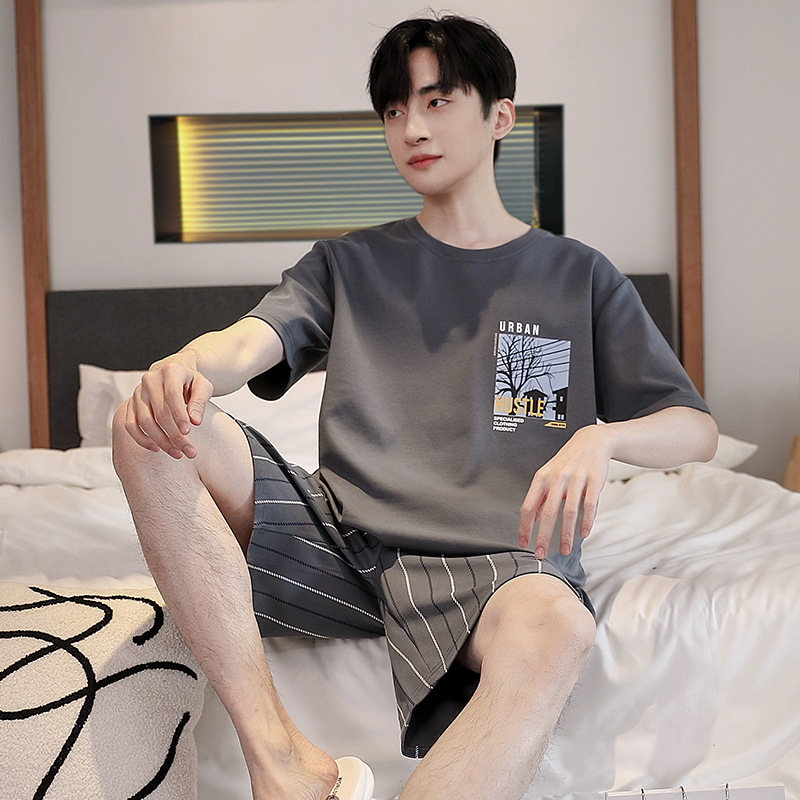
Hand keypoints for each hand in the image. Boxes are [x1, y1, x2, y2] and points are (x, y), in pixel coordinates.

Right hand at [120, 355, 212, 458]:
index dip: (179, 415)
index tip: (188, 432)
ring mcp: (138, 392)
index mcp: (170, 371)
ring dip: (160, 441)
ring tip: (178, 453)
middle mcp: (150, 380)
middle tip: (189, 451)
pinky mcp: (131, 404)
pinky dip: (142, 439)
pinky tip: (157, 449)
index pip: (172, 395)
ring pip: (143, 421)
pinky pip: (130, 424)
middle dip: (174, 435)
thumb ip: (200, 402)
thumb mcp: (203, 387)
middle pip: (159, 412)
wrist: (174, 374)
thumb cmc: (191, 382)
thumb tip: (195, 421)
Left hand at [518, 425, 611, 557]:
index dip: (524, 527)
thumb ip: (541, 497)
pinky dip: (586, 522)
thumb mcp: (549, 475)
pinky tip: (583, 534)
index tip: (523, 543)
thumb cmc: (568, 461)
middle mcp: (556, 479)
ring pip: (569, 512)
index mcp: (541, 478)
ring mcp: (575, 480)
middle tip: (540, 553)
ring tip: (564, 549)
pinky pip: (589, 506)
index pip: (528, 506)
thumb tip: (532, 520)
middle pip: (547, 513)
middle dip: (543, 536)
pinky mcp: (594, 481)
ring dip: (566, 534)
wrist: (591, 441)